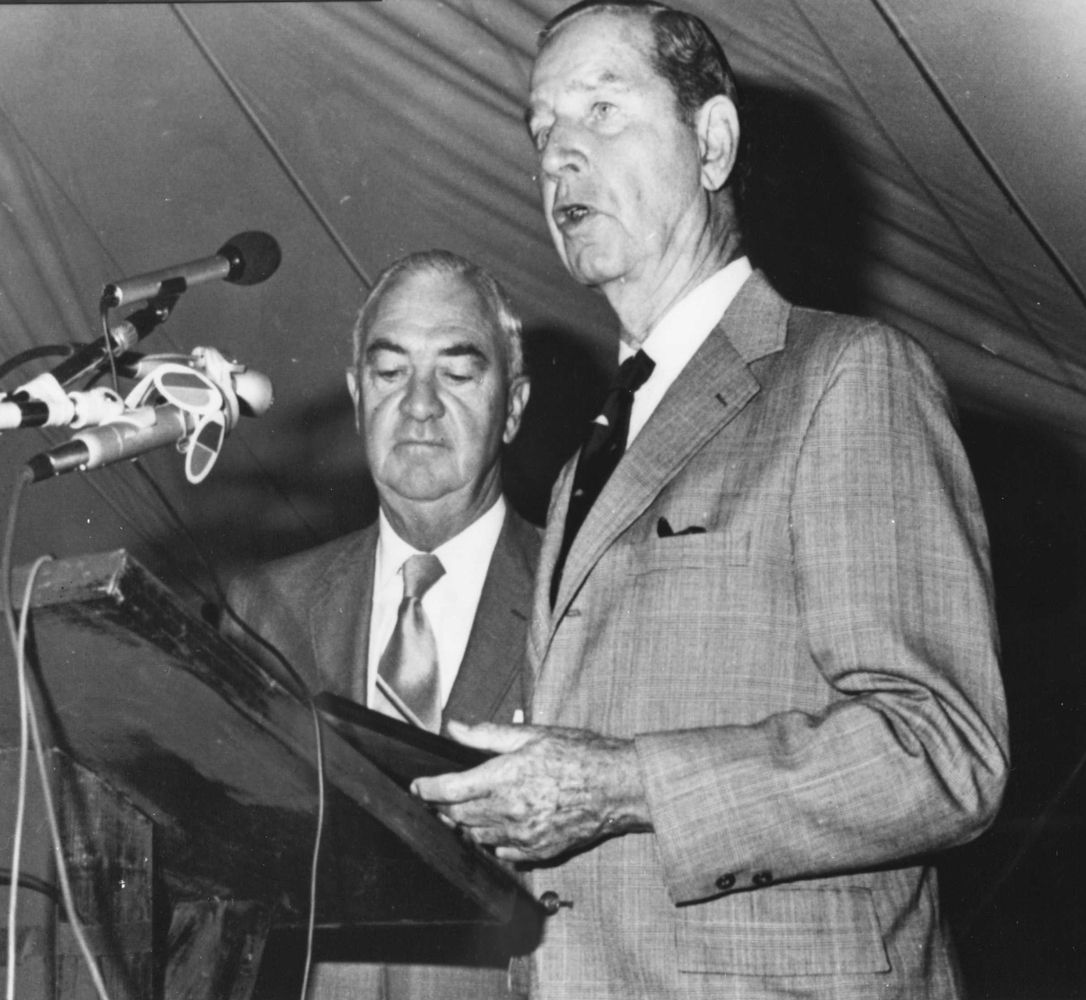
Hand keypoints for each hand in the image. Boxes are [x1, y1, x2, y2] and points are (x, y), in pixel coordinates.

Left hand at [411, 721, 651, 862]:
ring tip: (467, 811)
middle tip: (443, 796)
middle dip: (445, 807)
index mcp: (504, 778)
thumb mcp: (531, 734)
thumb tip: (455, 728)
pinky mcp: (538, 851)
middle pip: (459, 816)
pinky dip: (493, 841)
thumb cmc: (579, 755)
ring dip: (467, 825)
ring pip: (478, 836)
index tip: (418, 787)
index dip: (428, 789)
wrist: (616, 786)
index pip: (450, 790)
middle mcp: (509, 811)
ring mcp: (523, 835)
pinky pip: (503, 853)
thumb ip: (488, 734)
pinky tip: (498, 827)